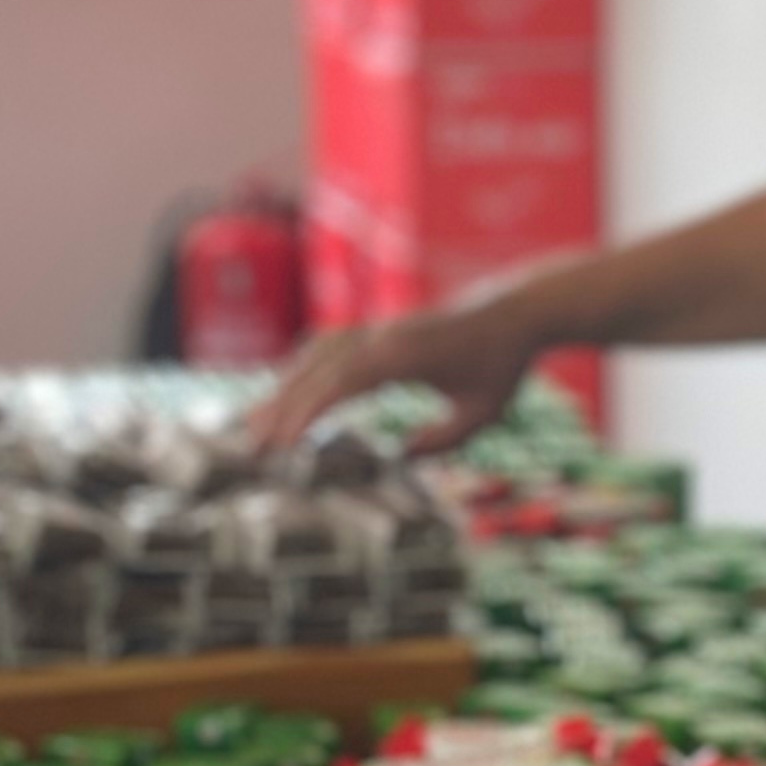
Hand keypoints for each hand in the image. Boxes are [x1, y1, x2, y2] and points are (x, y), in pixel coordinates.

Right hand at [247, 303, 537, 455]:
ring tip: (255, 425)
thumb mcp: (483, 412)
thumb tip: (401, 454)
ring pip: (316, 357)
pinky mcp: (377, 329)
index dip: (307, 412)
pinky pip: (329, 348)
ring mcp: (376, 329)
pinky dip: (303, 369)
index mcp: (404, 355)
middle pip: (317, 371)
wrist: (513, 311)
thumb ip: (444, 441)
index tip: (282, 443)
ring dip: (284, 389)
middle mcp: (382, 337)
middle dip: (281, 409)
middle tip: (251, 446)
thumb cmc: (501, 365)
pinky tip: (286, 393)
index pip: (342, 383)